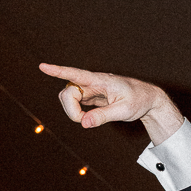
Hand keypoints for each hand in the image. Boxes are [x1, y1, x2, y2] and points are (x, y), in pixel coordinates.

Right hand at [38, 63, 182, 143]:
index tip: (42, 66)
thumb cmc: (138, 101)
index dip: (57, 71)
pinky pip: (75, 103)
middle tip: (84, 122)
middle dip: (70, 110)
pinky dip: (78, 113)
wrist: (147, 99)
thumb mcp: (123, 111)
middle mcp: (92, 82)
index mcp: (100, 81)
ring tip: (89, 120)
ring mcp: (91, 89)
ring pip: (69, 98)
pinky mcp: (91, 96)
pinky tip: (88, 117)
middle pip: (67, 92)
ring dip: (73, 112)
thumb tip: (84, 123)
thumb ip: (103, 116)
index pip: (75, 74)